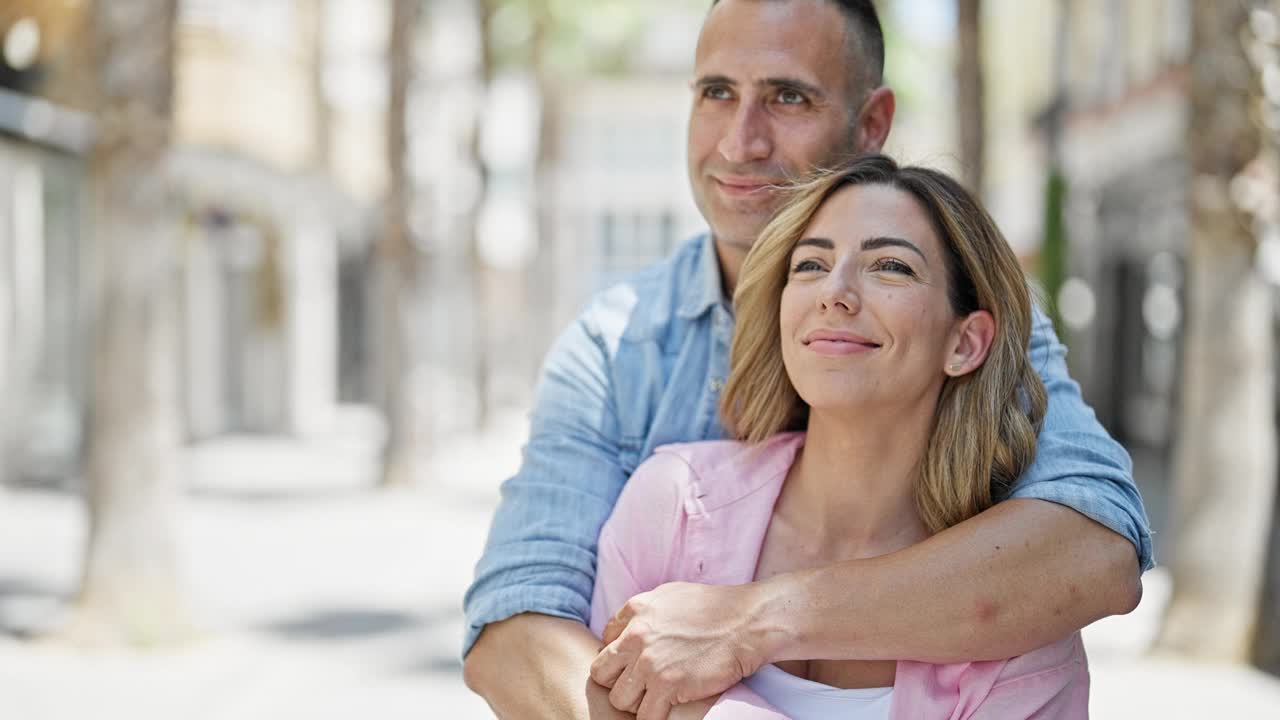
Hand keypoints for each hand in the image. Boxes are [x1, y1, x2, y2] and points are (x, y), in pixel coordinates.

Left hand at [589, 581, 770, 719]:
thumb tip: (630, 627)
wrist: (748, 623)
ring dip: (635, 703)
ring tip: (656, 699)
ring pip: (618, 699)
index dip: (621, 656)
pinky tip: (666, 712)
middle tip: (640, 685)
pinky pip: (644, 717)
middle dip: (618, 681)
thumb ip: (647, 611)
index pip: (606, 639)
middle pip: (601, 671)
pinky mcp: (667, 685)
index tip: (637, 662)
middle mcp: (636, 634)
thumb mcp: (673, 595)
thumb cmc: (719, 608)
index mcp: (637, 609)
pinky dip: (653, 719)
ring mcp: (649, 662)